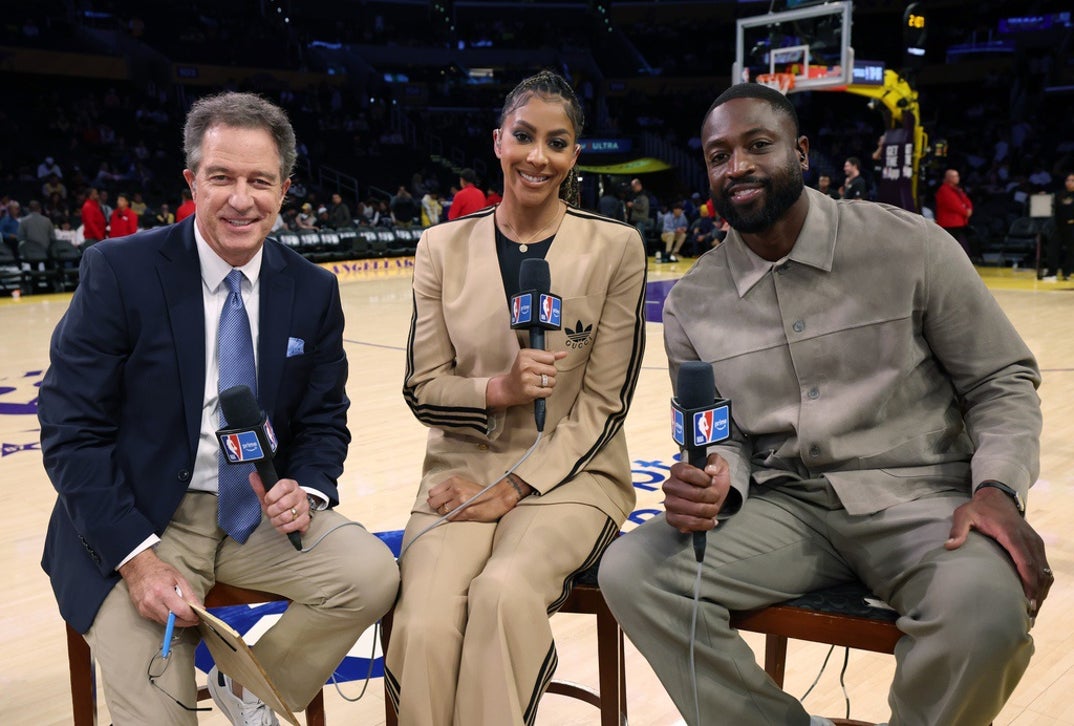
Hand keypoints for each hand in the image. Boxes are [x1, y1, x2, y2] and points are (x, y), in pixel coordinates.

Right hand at [118, 549, 199, 626]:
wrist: (139, 569)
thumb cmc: (160, 571)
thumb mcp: (179, 578)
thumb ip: (189, 595)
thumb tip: (199, 608)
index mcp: (162, 591)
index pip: (180, 610)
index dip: (191, 616)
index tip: (197, 618)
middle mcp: (152, 602)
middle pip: (172, 620)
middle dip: (185, 622)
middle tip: (193, 619)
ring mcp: (145, 608)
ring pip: (165, 622)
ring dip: (176, 621)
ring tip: (184, 615)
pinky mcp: (142, 612)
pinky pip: (158, 619)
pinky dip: (166, 618)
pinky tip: (171, 611)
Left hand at [249, 472, 311, 535]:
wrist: (293, 508)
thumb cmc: (279, 501)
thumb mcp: (268, 494)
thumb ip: (260, 486)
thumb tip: (253, 476)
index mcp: (291, 485)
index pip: (283, 486)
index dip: (271, 495)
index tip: (267, 500)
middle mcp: (300, 494)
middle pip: (283, 504)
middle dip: (271, 511)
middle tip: (270, 512)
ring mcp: (304, 507)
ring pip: (287, 517)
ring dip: (276, 521)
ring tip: (275, 519)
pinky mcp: (306, 519)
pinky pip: (293, 526)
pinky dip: (284, 528)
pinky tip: (282, 524)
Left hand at [427, 474, 526, 521]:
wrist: (499, 497)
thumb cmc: (481, 492)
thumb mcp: (464, 484)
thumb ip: (449, 489)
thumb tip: (432, 498)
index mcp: (454, 481)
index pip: (432, 492)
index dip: (434, 498)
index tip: (439, 501)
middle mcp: (456, 490)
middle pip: (434, 502)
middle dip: (437, 507)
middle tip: (444, 508)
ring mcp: (460, 501)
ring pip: (441, 511)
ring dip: (445, 513)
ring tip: (454, 511)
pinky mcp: (466, 512)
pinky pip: (451, 517)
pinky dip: (452, 518)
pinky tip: (460, 514)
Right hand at [486, 348, 567, 409]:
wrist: (508, 388)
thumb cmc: (520, 373)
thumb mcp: (531, 359)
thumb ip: (547, 355)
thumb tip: (564, 353)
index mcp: (525, 354)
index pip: (551, 357)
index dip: (549, 363)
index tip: (540, 365)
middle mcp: (525, 365)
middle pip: (553, 370)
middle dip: (549, 374)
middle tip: (538, 375)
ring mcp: (527, 379)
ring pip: (552, 381)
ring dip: (548, 384)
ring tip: (537, 382)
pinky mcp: (530, 391)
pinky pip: (548, 391)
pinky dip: (546, 392)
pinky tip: (537, 389)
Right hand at [663, 454, 730, 533]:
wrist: (712, 496)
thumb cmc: (712, 479)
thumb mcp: (719, 465)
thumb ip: (716, 462)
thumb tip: (710, 470)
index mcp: (677, 469)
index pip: (686, 473)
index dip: (703, 479)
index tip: (710, 481)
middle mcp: (669, 486)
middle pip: (691, 493)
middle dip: (709, 497)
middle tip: (715, 497)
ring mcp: (669, 503)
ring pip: (688, 510)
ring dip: (707, 511)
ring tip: (713, 509)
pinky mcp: (671, 518)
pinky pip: (685, 524)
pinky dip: (701, 524)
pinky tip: (708, 520)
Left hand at [946, 486, 1052, 616]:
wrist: (996, 497)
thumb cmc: (978, 509)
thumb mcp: (963, 515)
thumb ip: (957, 530)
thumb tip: (949, 546)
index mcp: (1012, 535)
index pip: (1026, 563)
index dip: (1029, 585)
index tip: (1027, 603)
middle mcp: (1028, 540)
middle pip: (1039, 572)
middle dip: (1037, 595)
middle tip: (1030, 616)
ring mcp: (1035, 542)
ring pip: (1045, 571)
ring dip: (1042, 591)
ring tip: (1033, 611)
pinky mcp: (1037, 545)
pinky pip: (1044, 566)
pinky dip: (1043, 582)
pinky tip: (1036, 596)